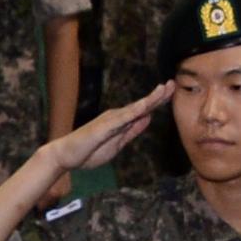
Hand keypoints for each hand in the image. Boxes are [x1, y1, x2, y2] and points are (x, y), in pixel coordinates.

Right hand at [47, 84, 174, 171]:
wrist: (66, 156)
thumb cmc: (89, 152)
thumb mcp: (118, 144)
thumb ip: (132, 131)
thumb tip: (148, 118)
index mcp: (121, 122)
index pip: (143, 111)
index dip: (158, 101)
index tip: (171, 92)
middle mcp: (117, 117)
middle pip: (142, 105)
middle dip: (159, 95)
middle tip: (173, 83)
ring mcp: (110, 120)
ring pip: (134, 108)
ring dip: (150, 99)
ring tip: (164, 89)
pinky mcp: (103, 126)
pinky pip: (122, 118)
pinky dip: (134, 111)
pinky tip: (145, 105)